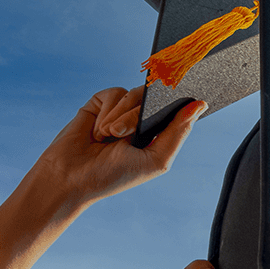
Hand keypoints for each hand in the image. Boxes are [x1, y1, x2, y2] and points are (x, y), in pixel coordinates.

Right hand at [0, 88, 202, 268]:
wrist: (70, 178)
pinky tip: (97, 130)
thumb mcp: (155, 159)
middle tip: (123, 135)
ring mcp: (122, 111)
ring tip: (108, 136)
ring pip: (135, 93)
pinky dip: (106, 111)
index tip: (186, 90)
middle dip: (138, 115)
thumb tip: (199, 105)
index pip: (179, 109)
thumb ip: (178, 132)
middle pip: (156, 98)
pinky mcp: (101, 104)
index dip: (182, 100)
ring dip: (121, 115)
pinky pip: (114, 93)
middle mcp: (143, 120)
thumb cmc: (113, 176)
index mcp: (160, 135)